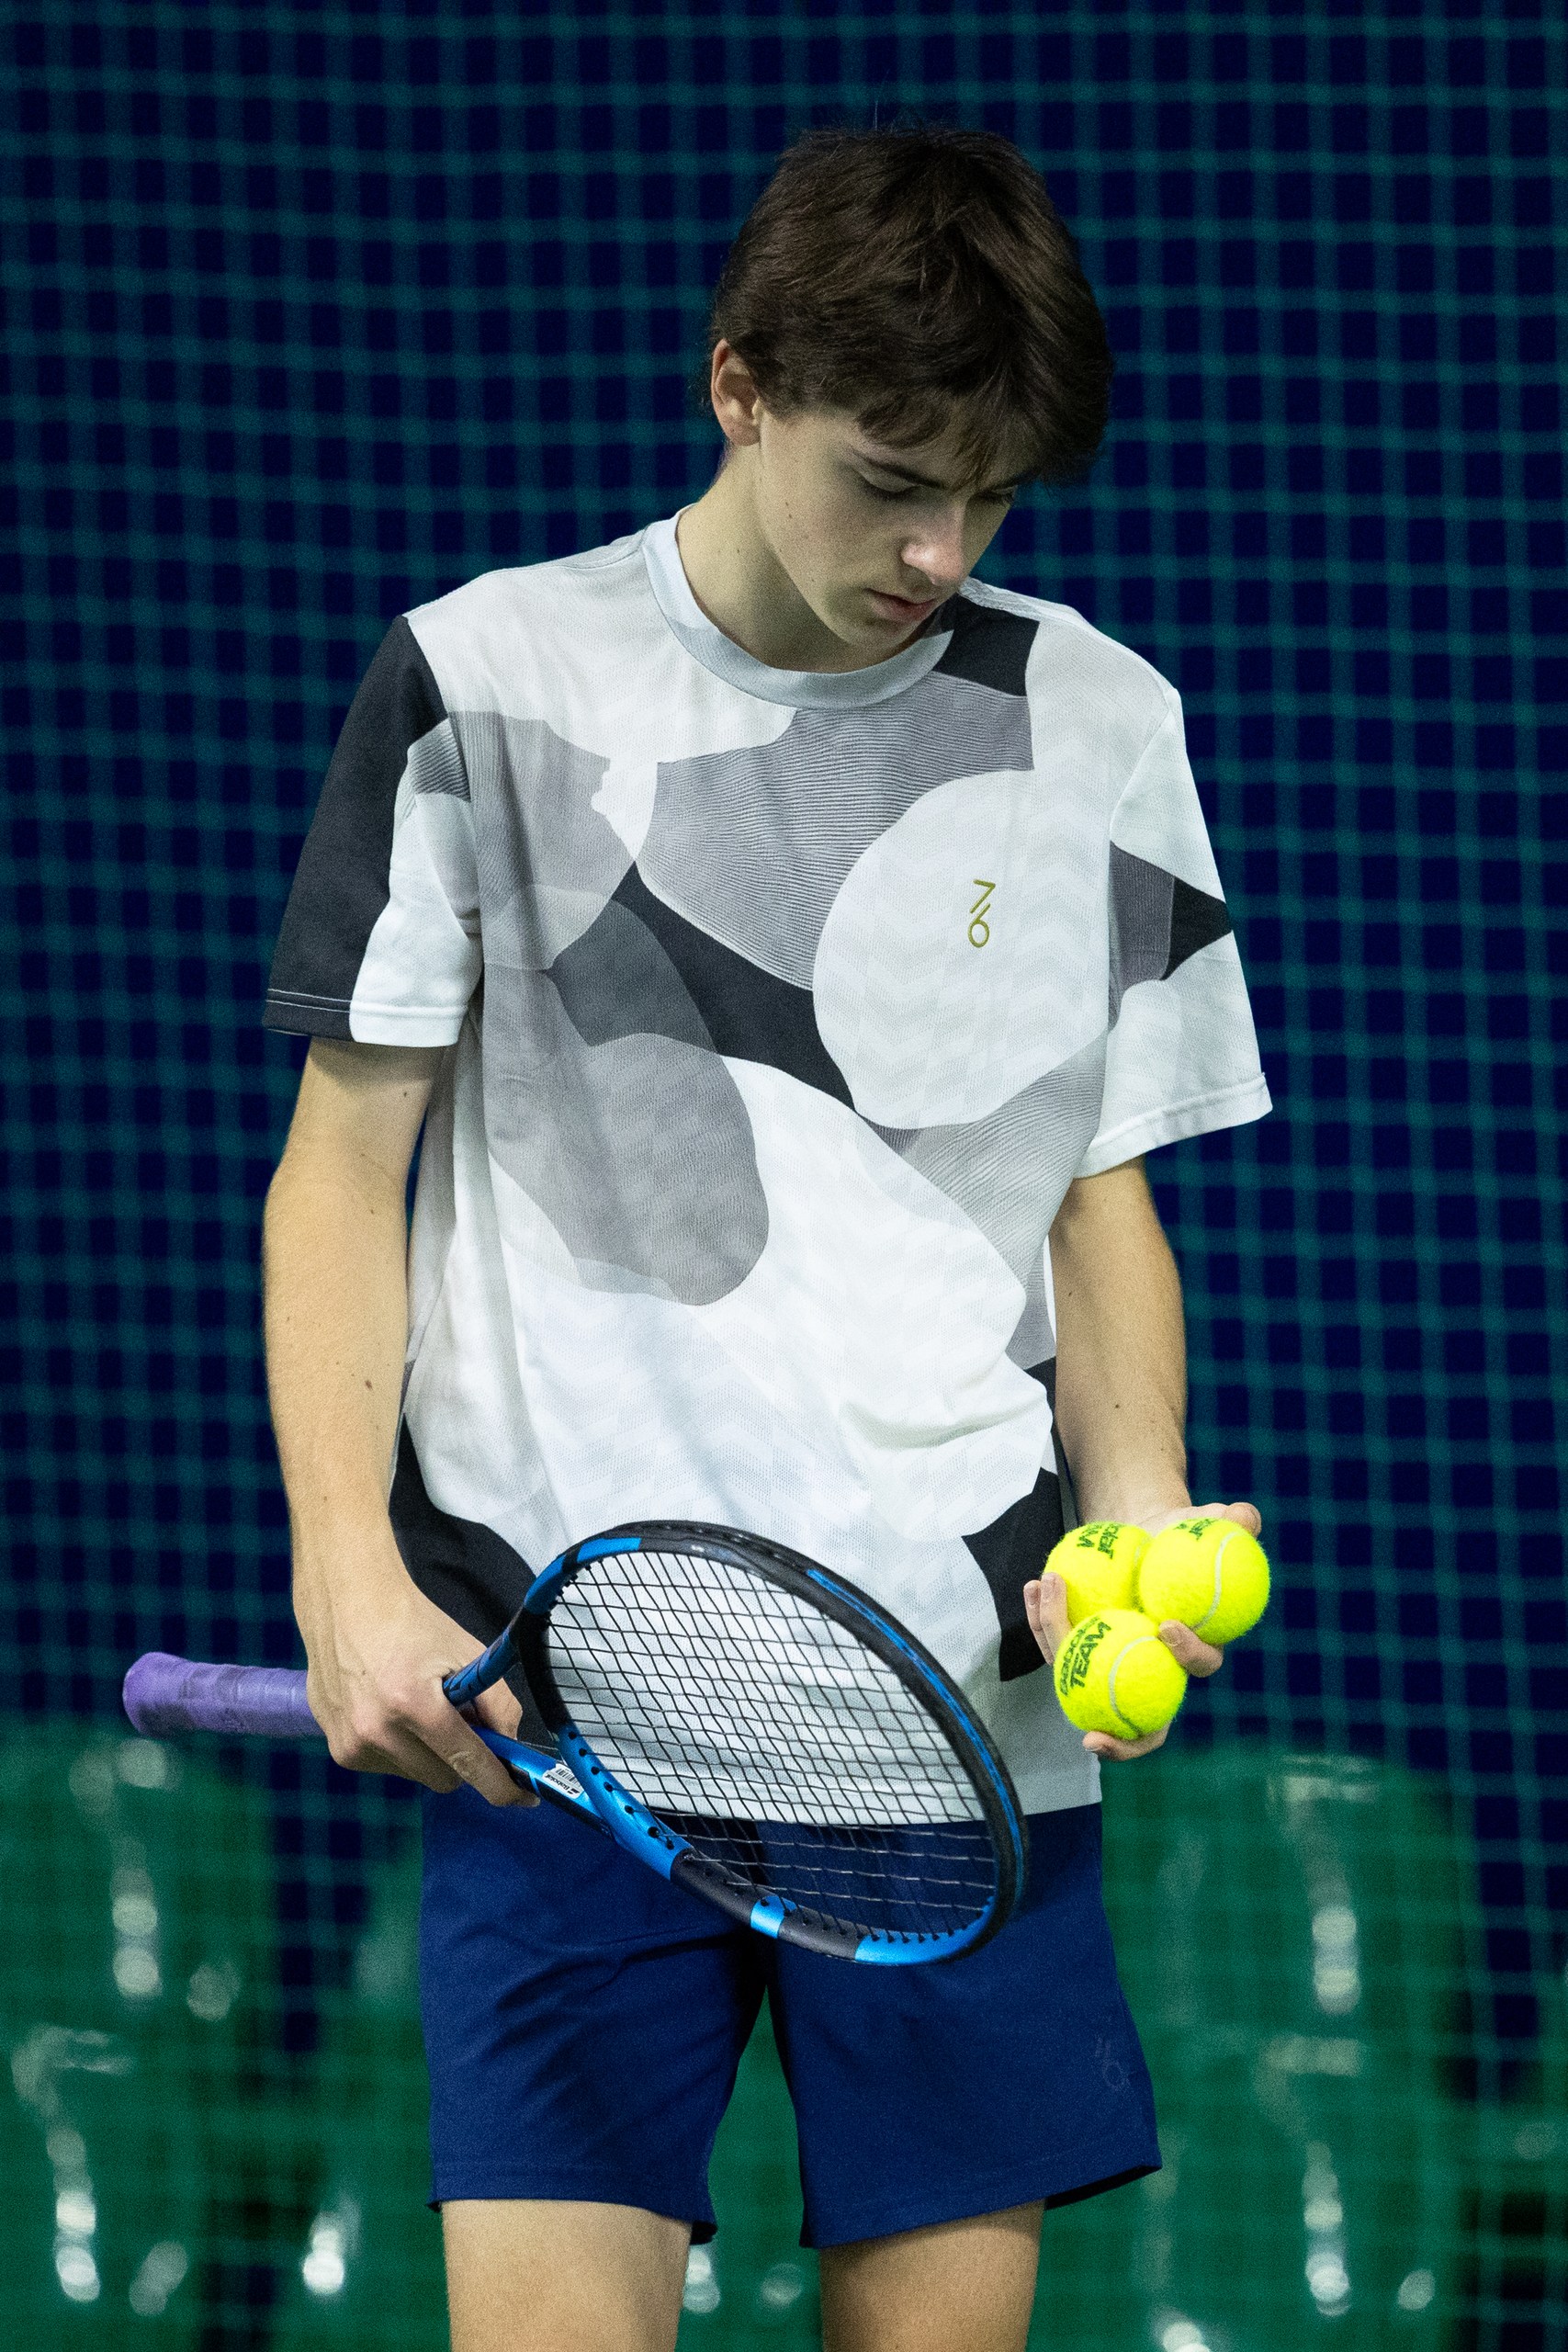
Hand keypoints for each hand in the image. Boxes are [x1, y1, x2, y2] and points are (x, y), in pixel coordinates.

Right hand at [294, 1536, 532, 1807]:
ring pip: (417, 1775)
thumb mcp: (466, 1654)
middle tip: (463, 1726)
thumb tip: (510, 1748)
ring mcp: (353, 1745)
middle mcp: (378, 1732)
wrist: (348, 1606)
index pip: (467, 1762)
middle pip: (445, 1778)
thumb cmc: (413, 1625)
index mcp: (414, 1704)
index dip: (500, 1786)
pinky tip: (391, 1714)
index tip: (523, 1798)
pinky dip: (402, 1751)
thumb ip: (498, 1703)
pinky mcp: (339, 1752)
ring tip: (419, 1710)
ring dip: (430, 1755)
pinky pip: (390, 1768)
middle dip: (463, 1760)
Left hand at [1023, 1499, 1259, 1761]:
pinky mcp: (1083, 1651)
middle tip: (1092, 1737)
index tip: (1167, 1625)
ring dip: (1056, 1640)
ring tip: (1044, 1595)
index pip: (1198, 1666)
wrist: (1147, 1534)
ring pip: (1083, 1673)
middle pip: (1137, 1718)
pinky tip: (1033, 1583)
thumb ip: (1235, 1521)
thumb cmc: (1185, 1532)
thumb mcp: (1211, 1521)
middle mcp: (1154, 1667)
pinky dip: (1043, 1617)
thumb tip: (1246, 1516)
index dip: (1188, 1656)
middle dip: (1118, 1742)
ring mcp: (1114, 1663)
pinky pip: (1060, 1643)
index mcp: (1194, 1647)